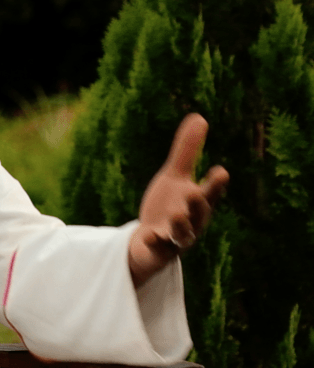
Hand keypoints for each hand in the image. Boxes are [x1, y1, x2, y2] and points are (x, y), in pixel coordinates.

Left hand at [129, 114, 229, 286]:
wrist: (147, 241)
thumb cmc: (166, 207)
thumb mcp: (174, 176)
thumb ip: (187, 151)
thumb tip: (199, 117)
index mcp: (198, 203)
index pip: (210, 193)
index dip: (215, 185)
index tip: (220, 171)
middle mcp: (191, 223)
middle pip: (199, 215)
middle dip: (199, 204)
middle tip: (195, 193)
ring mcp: (175, 239)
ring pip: (182, 234)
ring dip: (181, 225)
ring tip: (177, 213)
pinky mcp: (157, 251)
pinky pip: (158, 249)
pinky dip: (155, 243)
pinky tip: (150, 235)